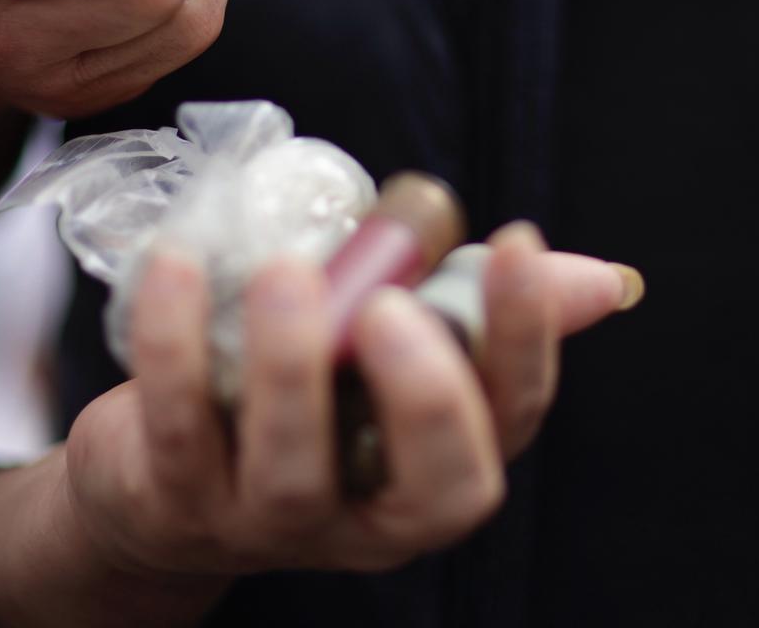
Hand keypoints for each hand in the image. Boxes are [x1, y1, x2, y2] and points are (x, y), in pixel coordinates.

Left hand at [63, 223, 639, 575]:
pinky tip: (179, 267)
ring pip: (295, 471)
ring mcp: (273, 519)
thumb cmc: (303, 401)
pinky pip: (182, 430)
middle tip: (391, 304)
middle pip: (434, 490)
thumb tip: (599, 279)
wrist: (159, 487)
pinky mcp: (178, 499)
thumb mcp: (394, 353)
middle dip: (427, 397)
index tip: (513, 239)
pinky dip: (177, 344)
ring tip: (286, 271)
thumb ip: (482, 309)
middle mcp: (372, 513)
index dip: (526, 336)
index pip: (511, 419)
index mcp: (439, 464)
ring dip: (293, 366)